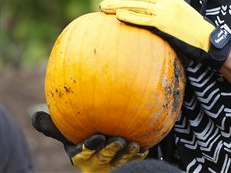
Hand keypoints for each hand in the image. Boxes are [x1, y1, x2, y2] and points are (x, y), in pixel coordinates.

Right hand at [32, 111, 147, 171]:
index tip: (98, 137)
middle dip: (110, 151)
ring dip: (126, 154)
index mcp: (79, 154)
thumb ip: (54, 125)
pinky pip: (134, 160)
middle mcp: (95, 162)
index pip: (83, 153)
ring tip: (133, 144)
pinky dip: (139, 155)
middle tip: (118, 139)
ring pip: (119, 161)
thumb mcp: (68, 132)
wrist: (105, 142)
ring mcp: (111, 165)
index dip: (90, 147)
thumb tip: (34, 116)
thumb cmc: (83, 136)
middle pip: (103, 158)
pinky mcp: (126, 164)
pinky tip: (145, 146)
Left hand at [100, 0, 230, 69]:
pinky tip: (118, 16)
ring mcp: (165, 12)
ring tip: (104, 8)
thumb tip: (153, 25)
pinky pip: (143, 19)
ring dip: (118, 6)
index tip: (116, 3)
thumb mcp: (182, 19)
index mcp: (170, 0)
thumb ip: (168, 18)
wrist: (208, 39)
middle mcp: (166, 3)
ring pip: (136, 5)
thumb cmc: (196, 33)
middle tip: (104, 4)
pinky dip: (129, 16)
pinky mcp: (164, 23)